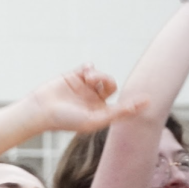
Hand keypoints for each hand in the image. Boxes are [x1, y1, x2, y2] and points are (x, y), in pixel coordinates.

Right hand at [29, 66, 148, 133]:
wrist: (40, 110)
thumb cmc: (65, 120)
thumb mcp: (94, 120)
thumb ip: (118, 113)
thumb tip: (140, 105)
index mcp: (98, 112)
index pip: (120, 105)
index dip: (133, 102)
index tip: (148, 98)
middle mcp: (92, 100)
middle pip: (111, 85)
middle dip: (107, 81)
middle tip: (99, 83)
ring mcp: (83, 88)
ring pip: (100, 75)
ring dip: (98, 74)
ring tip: (88, 77)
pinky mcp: (73, 77)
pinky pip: (89, 67)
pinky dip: (90, 67)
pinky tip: (85, 71)